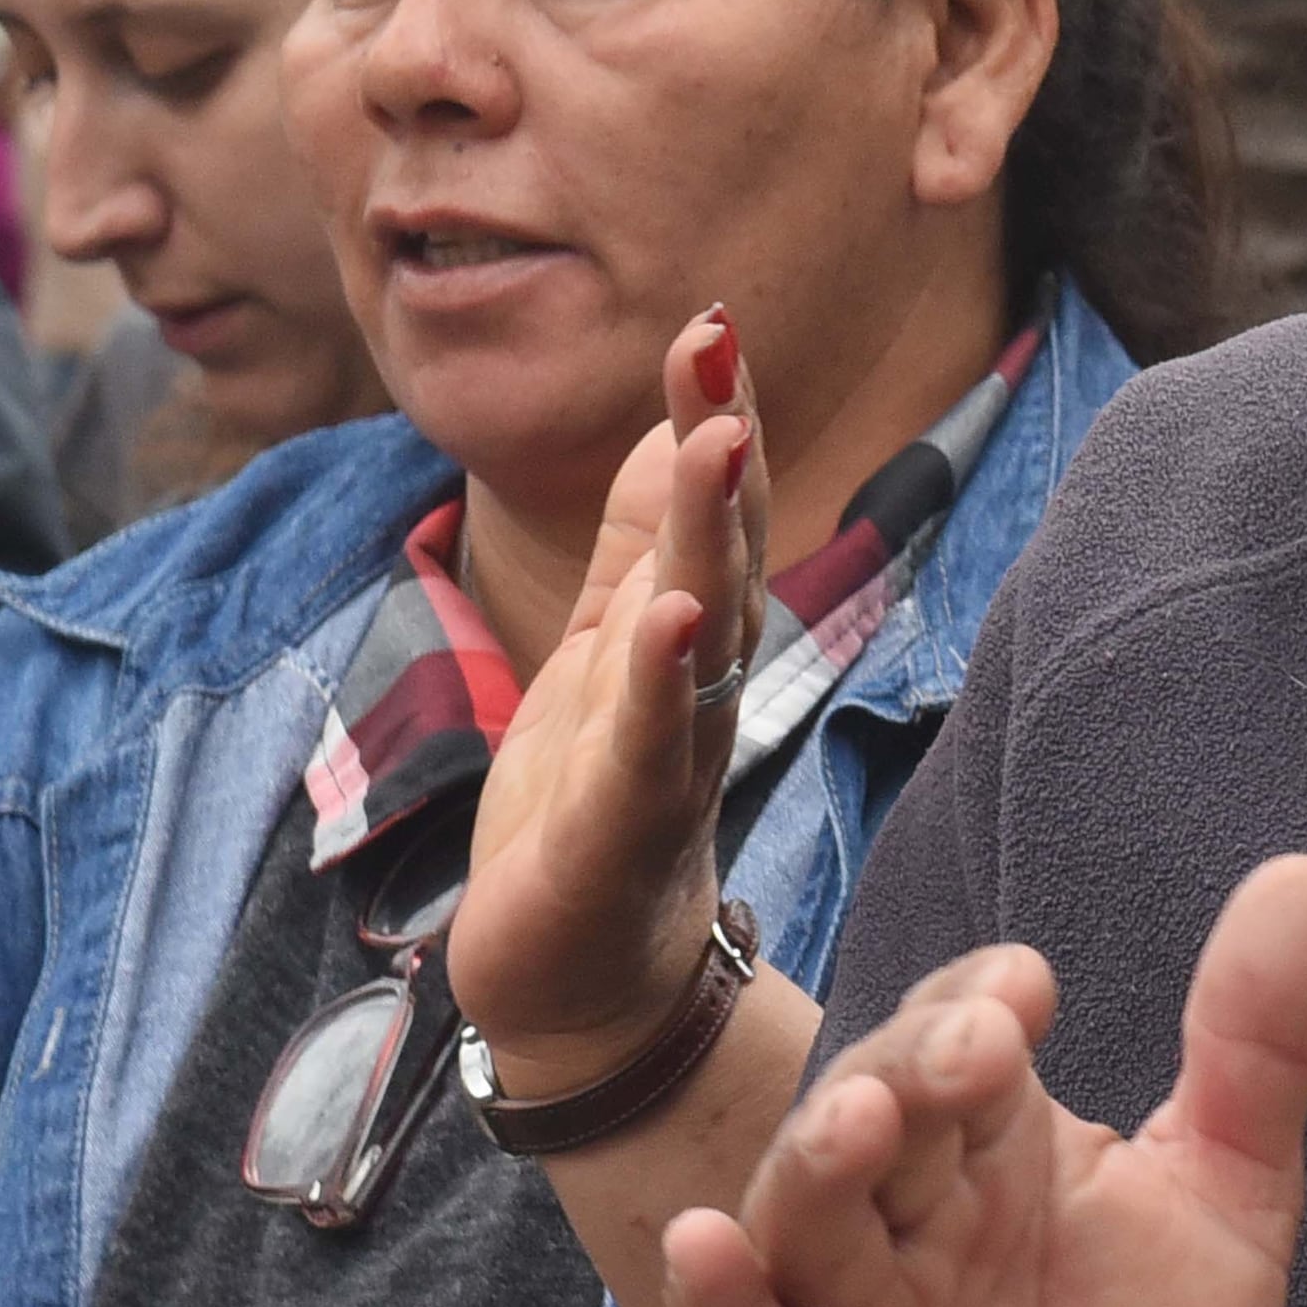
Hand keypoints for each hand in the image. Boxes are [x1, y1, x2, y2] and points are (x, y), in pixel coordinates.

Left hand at [452, 305, 767, 1095]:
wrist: (580, 986)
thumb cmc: (592, 813)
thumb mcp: (609, 654)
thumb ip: (641, 544)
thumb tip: (677, 420)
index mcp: (685, 643)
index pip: (712, 516)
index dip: (715, 418)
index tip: (711, 321)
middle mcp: (698, 690)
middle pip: (725, 553)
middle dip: (724, 447)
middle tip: (717, 340)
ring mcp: (670, 759)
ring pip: (704, 631)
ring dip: (713, 534)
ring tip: (713, 437)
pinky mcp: (622, 832)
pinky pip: (651, 744)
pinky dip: (663, 678)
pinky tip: (669, 615)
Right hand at [661, 854, 1306, 1306]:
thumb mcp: (1227, 1210)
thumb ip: (1256, 1056)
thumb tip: (1304, 875)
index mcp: (997, 1146)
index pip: (958, 1033)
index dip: (979, 1006)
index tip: (1031, 988)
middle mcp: (910, 1215)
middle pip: (881, 1111)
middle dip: (917, 1070)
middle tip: (980, 1044)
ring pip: (811, 1220)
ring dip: (821, 1162)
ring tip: (861, 1119)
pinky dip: (726, 1302)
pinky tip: (706, 1245)